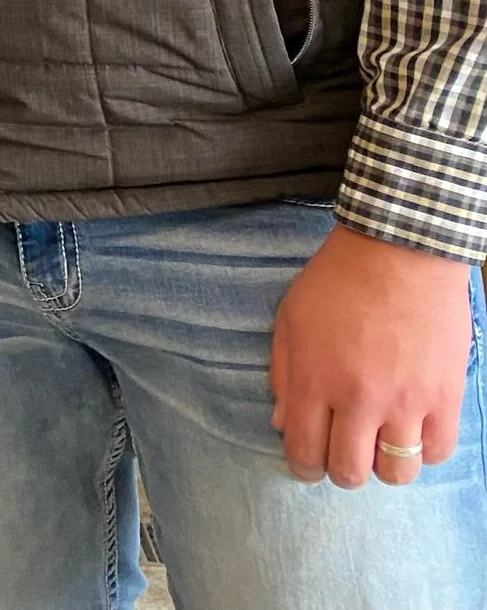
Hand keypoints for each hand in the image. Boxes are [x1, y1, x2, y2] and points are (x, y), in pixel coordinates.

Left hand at [269, 224, 475, 485]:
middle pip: (349, 471)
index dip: (303, 468)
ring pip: (396, 472)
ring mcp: (404, 401)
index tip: (307, 465)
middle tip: (343, 455)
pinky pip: (438, 451)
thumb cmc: (336, 281)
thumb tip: (281, 423)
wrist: (397, 253)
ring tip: (380, 446)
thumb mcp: (289, 319)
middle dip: (341, 471)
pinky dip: (425, 451)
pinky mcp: (444, 397)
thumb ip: (281, 374)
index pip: (303, 451)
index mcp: (312, 380)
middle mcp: (357, 399)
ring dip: (384, 467)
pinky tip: (413, 432)